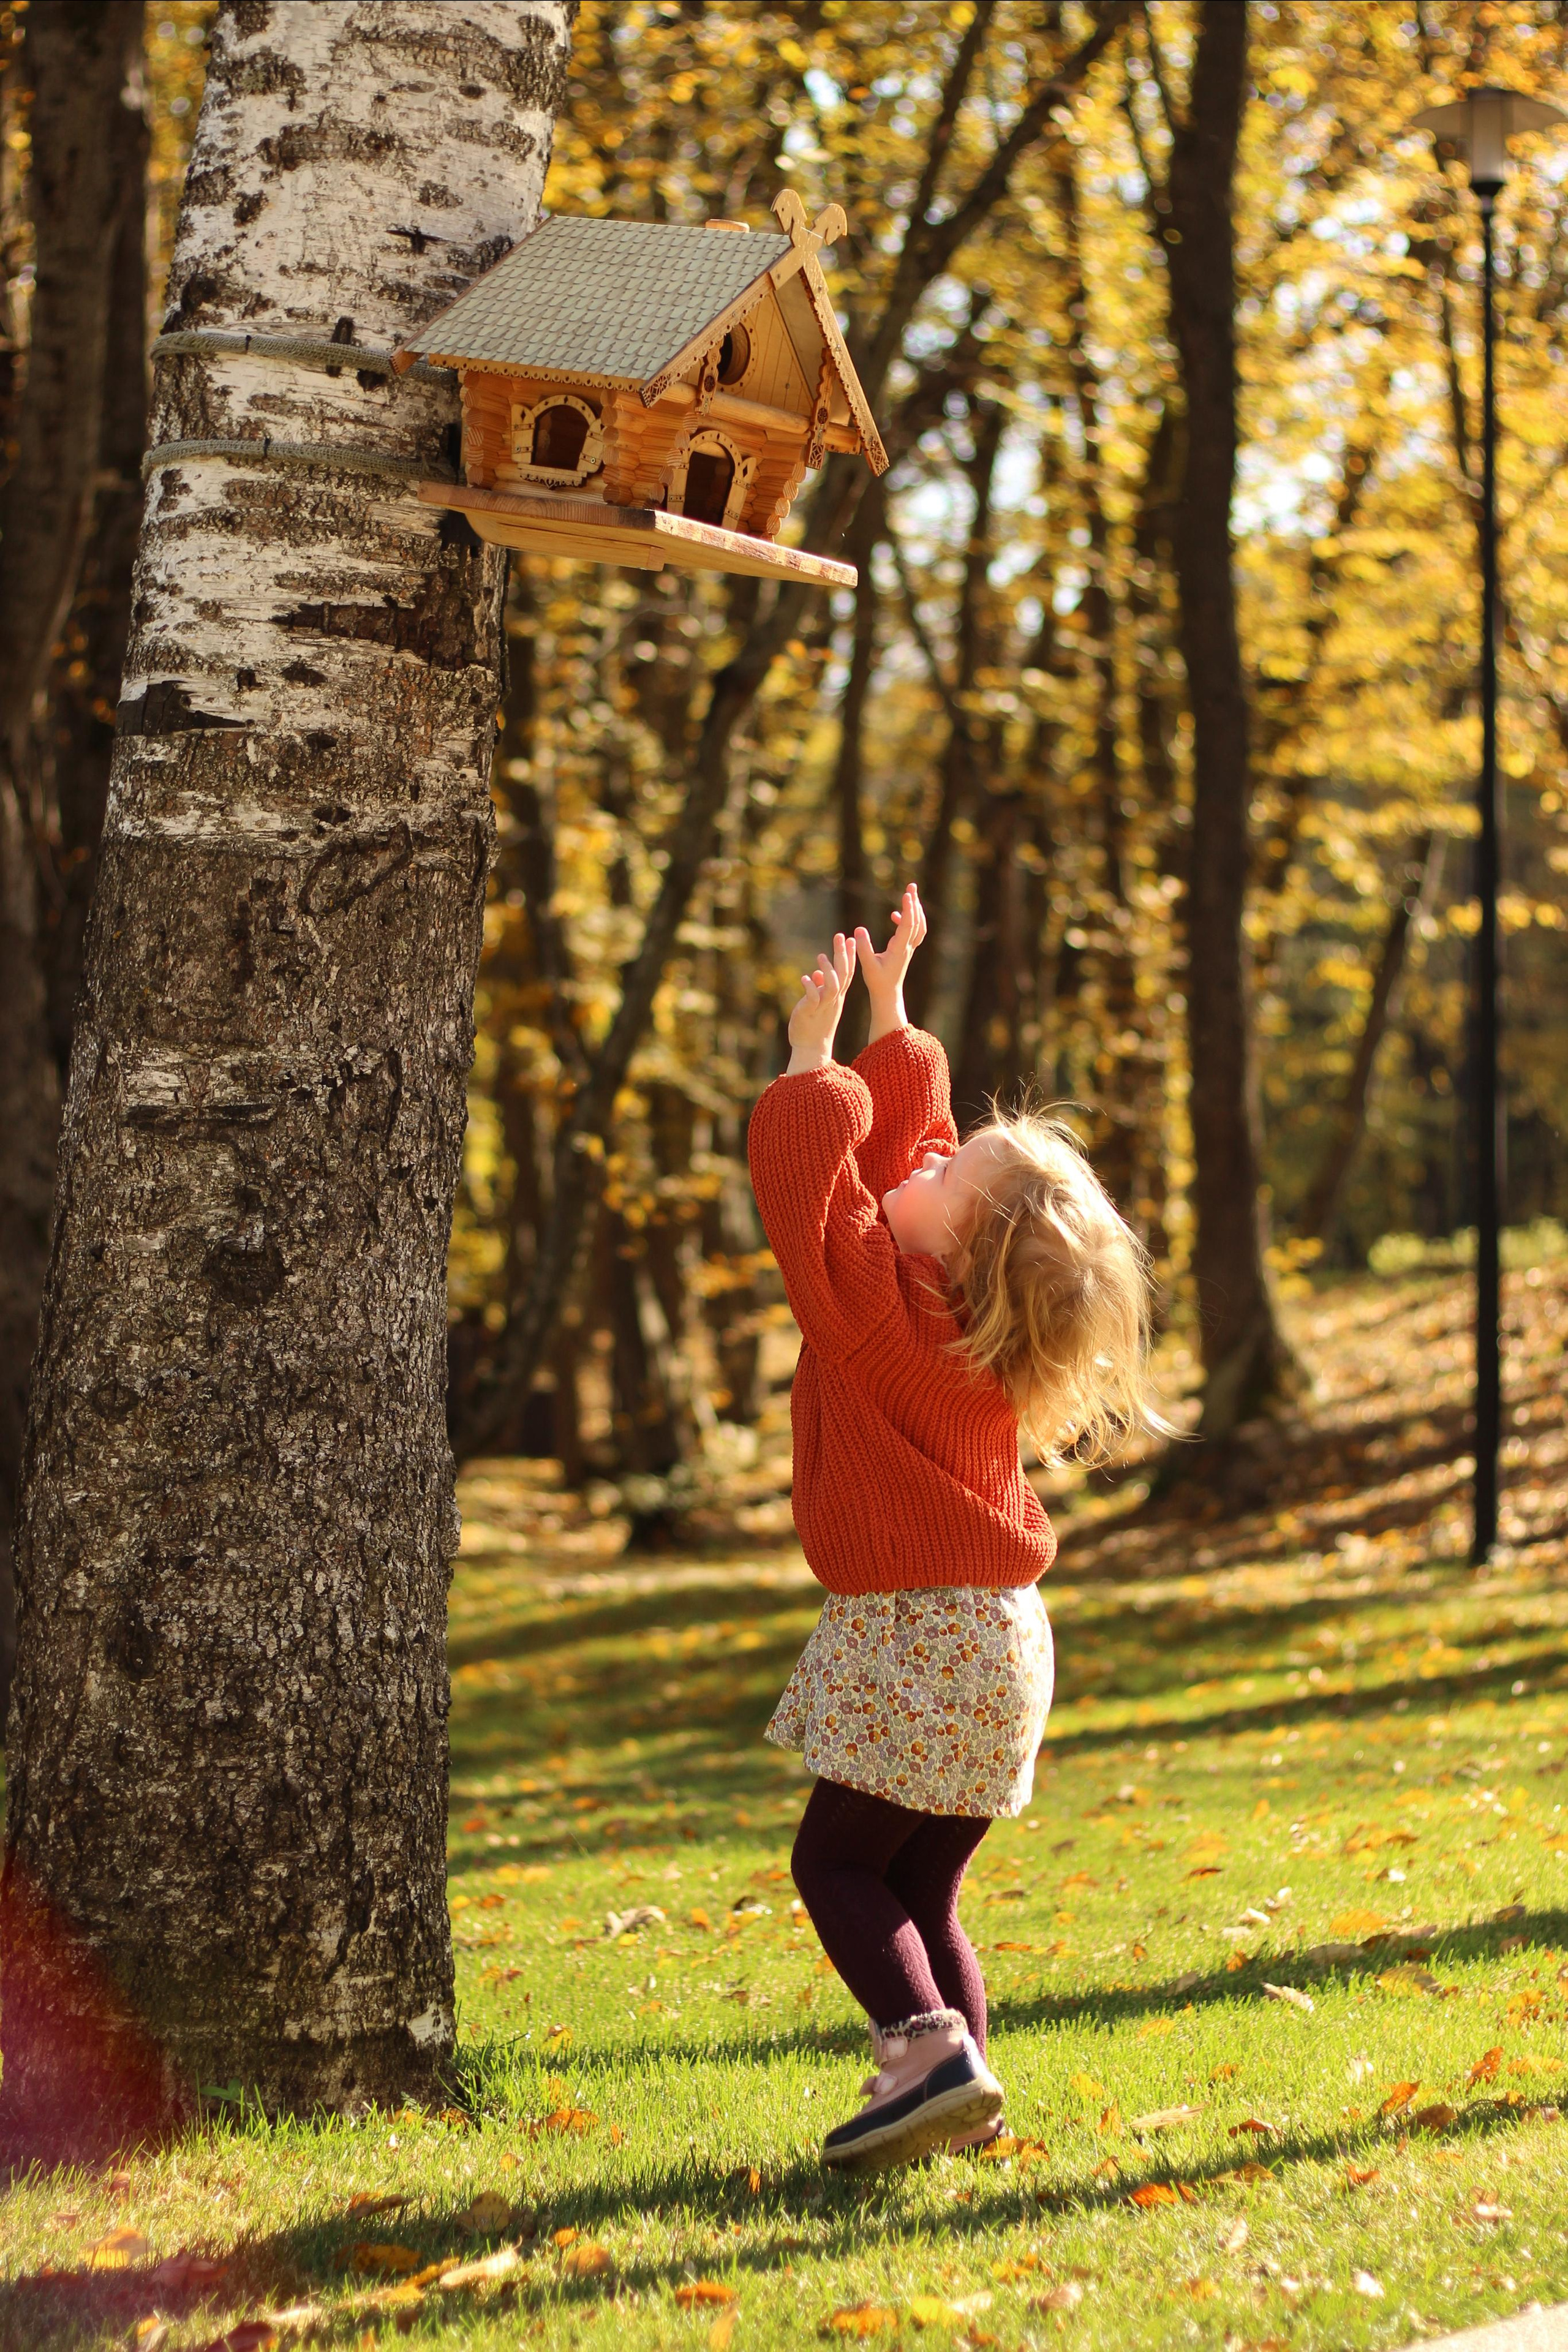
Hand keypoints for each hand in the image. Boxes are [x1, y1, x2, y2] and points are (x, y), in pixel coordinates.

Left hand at [786, 933, 852, 1073]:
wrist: (811, 1049)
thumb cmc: (814, 1025)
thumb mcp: (820, 1004)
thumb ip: (819, 988)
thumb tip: (817, 974)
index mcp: (837, 997)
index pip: (847, 973)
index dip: (850, 956)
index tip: (852, 939)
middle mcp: (833, 1000)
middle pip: (843, 975)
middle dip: (843, 955)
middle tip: (841, 936)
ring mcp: (823, 1006)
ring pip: (832, 986)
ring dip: (828, 969)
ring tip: (821, 956)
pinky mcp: (811, 1012)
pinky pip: (813, 999)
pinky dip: (810, 987)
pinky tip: (805, 977)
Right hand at [854, 882, 926, 1042]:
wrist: (887, 994)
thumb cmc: (877, 981)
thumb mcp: (868, 965)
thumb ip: (863, 947)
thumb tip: (858, 929)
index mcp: (900, 949)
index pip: (907, 926)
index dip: (908, 909)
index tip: (907, 894)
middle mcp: (907, 947)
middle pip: (917, 922)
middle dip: (914, 903)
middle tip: (911, 886)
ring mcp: (908, 948)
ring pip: (918, 926)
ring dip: (915, 910)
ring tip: (909, 895)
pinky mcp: (906, 950)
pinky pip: (913, 931)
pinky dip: (908, 920)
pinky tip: (894, 915)